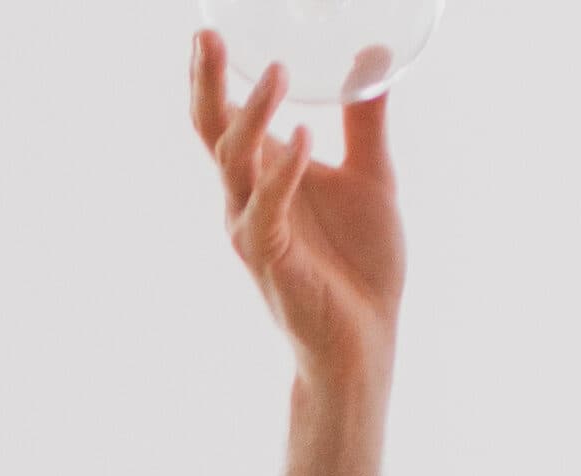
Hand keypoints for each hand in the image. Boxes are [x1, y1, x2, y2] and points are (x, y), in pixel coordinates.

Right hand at [191, 30, 404, 386]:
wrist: (364, 340)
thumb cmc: (360, 264)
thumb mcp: (371, 173)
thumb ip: (365, 116)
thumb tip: (373, 53)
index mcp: (266, 175)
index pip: (225, 118)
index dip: (213, 76)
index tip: (207, 30)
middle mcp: (248, 199)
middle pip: (212, 133)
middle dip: (207, 85)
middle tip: (207, 36)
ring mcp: (256, 231)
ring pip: (235, 165)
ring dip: (252, 117)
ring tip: (277, 72)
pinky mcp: (273, 262)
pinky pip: (268, 211)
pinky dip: (284, 173)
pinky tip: (305, 138)